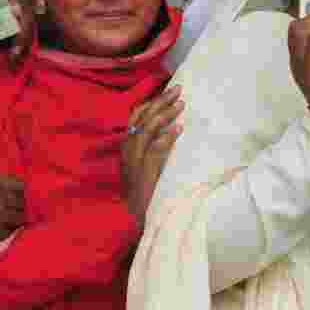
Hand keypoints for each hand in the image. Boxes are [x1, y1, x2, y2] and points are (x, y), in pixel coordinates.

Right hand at [0, 173, 25, 267]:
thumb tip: (0, 188)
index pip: (17, 183)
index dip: (18, 191)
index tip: (15, 197)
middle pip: (22, 199)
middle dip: (19, 205)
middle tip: (14, 211)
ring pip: (21, 215)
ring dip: (17, 218)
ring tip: (10, 222)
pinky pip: (12, 230)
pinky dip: (10, 231)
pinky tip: (2, 232)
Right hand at [121, 85, 183, 230]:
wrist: (135, 220)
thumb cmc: (144, 194)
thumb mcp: (147, 167)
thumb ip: (155, 150)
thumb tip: (173, 129)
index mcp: (127, 147)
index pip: (136, 117)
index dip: (151, 102)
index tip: (167, 92)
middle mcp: (128, 151)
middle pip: (142, 118)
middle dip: (160, 101)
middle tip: (178, 89)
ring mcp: (134, 162)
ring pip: (147, 130)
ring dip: (165, 115)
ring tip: (181, 105)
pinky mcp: (143, 173)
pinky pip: (155, 150)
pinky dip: (166, 138)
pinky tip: (179, 129)